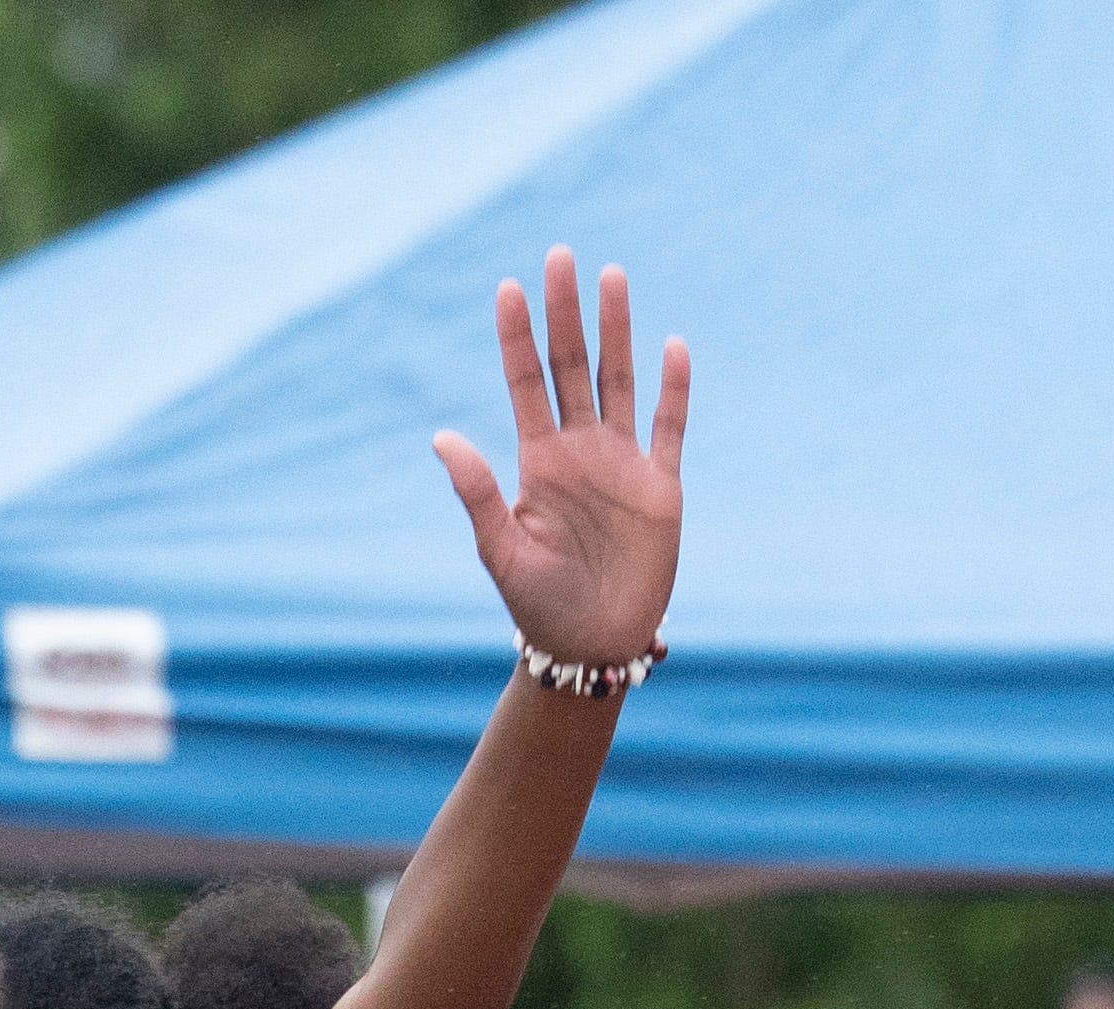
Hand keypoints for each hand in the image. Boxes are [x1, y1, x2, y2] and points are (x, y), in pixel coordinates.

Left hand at [434, 249, 686, 672]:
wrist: (592, 647)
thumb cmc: (540, 608)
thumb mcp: (502, 553)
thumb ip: (477, 494)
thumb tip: (440, 437)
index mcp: (539, 463)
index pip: (525, 384)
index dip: (517, 337)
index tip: (507, 288)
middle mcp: (580, 452)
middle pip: (573, 366)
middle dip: (566, 313)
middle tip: (560, 255)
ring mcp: (622, 464)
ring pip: (620, 380)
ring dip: (617, 330)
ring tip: (611, 276)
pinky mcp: (660, 487)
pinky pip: (669, 428)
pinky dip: (674, 390)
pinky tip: (672, 346)